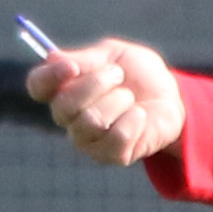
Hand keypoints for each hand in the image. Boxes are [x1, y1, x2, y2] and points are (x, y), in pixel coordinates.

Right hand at [29, 37, 185, 167]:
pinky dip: (134, 120)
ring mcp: (88, 140)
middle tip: (118, 74)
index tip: (71, 66)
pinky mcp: (111, 156)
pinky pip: (117, 137)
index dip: (49, 76)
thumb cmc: (140, 75)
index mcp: (64, 88)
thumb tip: (53, 58)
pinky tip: (140, 116)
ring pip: (92, 121)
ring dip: (120, 101)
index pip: (38, 85)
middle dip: (95, 84)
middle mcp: (69, 117)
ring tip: (132, 98)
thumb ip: (87, 59)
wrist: (173, 98)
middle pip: (63, 106)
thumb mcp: (116, 55)